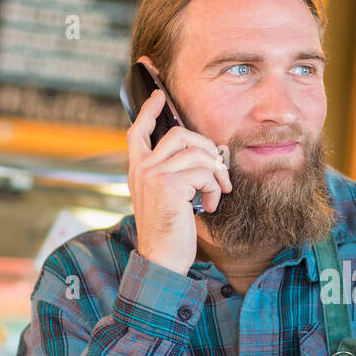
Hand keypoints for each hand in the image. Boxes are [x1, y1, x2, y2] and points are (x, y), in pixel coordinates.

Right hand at [125, 70, 231, 275]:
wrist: (162, 260)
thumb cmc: (170, 233)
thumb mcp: (168, 199)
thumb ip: (174, 175)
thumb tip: (200, 155)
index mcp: (137, 171)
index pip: (137, 132)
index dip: (149, 111)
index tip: (160, 95)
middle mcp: (141, 170)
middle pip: (178, 134)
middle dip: (206, 148)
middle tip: (219, 171)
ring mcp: (152, 175)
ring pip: (196, 152)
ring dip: (216, 173)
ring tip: (217, 194)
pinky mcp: (168, 185)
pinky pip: (203, 172)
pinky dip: (215, 189)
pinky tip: (210, 206)